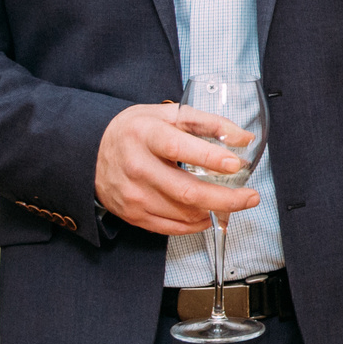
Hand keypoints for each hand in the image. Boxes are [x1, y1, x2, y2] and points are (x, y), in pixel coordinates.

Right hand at [94, 102, 259, 236]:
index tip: (235, 164)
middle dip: (226, 198)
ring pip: (183, 213)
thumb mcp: (168, 115)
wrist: (92, 152)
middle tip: (250, 197)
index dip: (210, 157)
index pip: (179, 148)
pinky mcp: (133, 214)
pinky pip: (172, 227)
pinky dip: (197, 224)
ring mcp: (134, 195)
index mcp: (146, 135)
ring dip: (215, 211)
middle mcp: (137, 167)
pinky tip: (209, 214)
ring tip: (233, 203)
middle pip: (187, 190)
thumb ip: (208, 123)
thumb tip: (243, 138)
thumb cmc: (136, 131)